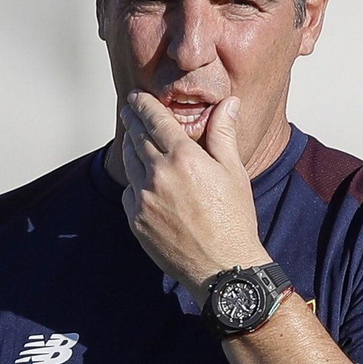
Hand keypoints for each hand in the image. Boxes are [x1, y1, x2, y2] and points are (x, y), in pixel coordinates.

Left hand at [118, 92, 269, 300]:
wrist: (222, 266)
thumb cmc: (234, 219)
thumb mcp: (233, 171)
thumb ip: (224, 133)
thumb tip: (229, 103)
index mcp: (183, 158)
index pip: (155, 120)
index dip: (143, 105)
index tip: (136, 96)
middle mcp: (158, 176)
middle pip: (137, 138)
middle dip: (133, 120)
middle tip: (129, 109)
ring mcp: (143, 200)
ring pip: (129, 163)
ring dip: (130, 147)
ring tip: (134, 138)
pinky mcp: (136, 221)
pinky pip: (129, 192)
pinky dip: (134, 181)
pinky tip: (142, 179)